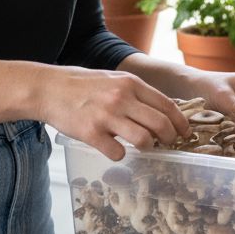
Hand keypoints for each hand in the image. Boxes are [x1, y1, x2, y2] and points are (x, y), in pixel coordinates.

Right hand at [39, 66, 189, 160]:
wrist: (49, 88)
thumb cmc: (83, 84)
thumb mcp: (114, 79)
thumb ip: (136, 92)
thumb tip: (162, 110)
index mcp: (130, 83)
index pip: (167, 105)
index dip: (180, 122)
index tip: (185, 133)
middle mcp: (122, 98)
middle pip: (161, 124)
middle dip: (169, 138)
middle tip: (168, 144)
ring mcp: (106, 116)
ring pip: (143, 140)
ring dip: (147, 147)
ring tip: (142, 146)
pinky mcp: (91, 133)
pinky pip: (117, 152)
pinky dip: (119, 154)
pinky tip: (113, 148)